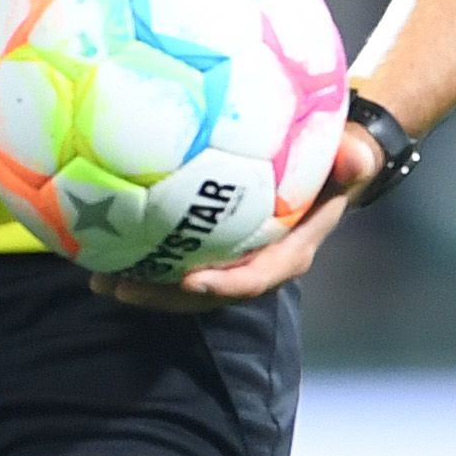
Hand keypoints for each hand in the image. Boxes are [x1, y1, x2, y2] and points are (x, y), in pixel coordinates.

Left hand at [97, 123, 384, 312]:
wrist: (329, 165)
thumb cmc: (339, 161)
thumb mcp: (353, 159)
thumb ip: (354, 162)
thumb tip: (356, 158)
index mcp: (290, 252)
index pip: (256, 278)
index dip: (223, 285)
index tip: (190, 281)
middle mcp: (257, 264)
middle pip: (207, 292)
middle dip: (164, 297)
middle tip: (122, 287)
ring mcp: (231, 258)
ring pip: (183, 283)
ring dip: (143, 284)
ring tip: (99, 279)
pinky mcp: (212, 246)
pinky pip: (174, 257)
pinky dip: (141, 256)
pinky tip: (100, 245)